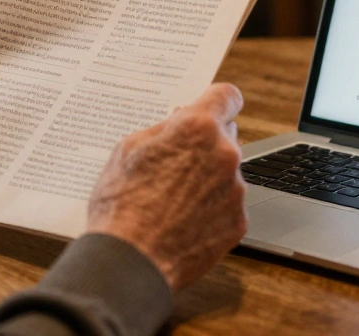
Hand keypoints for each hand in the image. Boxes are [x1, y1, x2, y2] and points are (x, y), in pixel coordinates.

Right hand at [86, 83, 246, 292]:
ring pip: (227, 171)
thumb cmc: (120, 204)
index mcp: (197, 128)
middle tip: (177, 160)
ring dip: (208, 177)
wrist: (130, 261)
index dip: (218, 101)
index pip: (227, 95)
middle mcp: (224, 154)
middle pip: (227, 134)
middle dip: (206, 142)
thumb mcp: (127, 149)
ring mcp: (235, 189)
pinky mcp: (238, 221)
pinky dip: (211, 208)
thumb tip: (179, 122)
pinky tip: (184, 220)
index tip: (213, 107)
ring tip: (173, 199)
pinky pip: (228, 204)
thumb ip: (162, 129)